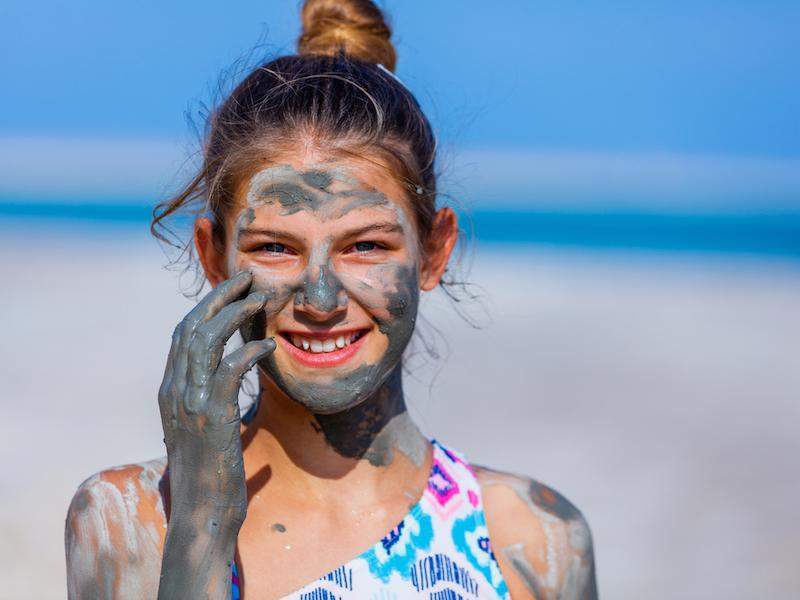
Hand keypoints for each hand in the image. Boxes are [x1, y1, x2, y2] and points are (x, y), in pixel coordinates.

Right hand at [157, 271, 273, 598]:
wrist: (203, 513)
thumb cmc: (211, 477)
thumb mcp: (208, 435)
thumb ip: (217, 412)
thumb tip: (236, 406)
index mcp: (171, 391)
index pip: (183, 335)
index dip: (207, 307)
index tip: (231, 290)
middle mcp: (174, 390)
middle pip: (192, 327)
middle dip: (219, 297)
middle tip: (246, 278)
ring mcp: (190, 403)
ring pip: (206, 341)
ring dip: (234, 314)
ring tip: (260, 299)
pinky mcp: (212, 417)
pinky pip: (230, 371)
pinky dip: (248, 352)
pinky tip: (268, 345)